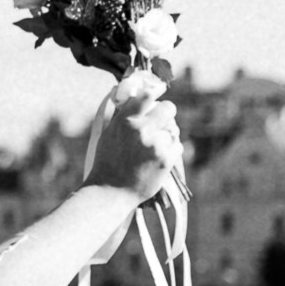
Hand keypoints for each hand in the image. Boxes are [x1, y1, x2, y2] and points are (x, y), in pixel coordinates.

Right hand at [85, 72, 182, 207]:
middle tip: (161, 120)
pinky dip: (171, 150)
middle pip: (168, 108)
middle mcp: (142, 129)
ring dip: (167, 134)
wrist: (110, 192)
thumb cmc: (107, 161)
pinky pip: (177, 145)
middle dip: (167, 112)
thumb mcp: (109, 133)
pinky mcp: (166, 159)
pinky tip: (157, 158)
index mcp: (125, 120)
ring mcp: (156, 145)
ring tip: (153, 147)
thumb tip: (131, 93)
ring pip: (173, 129)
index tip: (156, 94)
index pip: (147, 95)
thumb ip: (122, 114)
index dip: (154, 93)